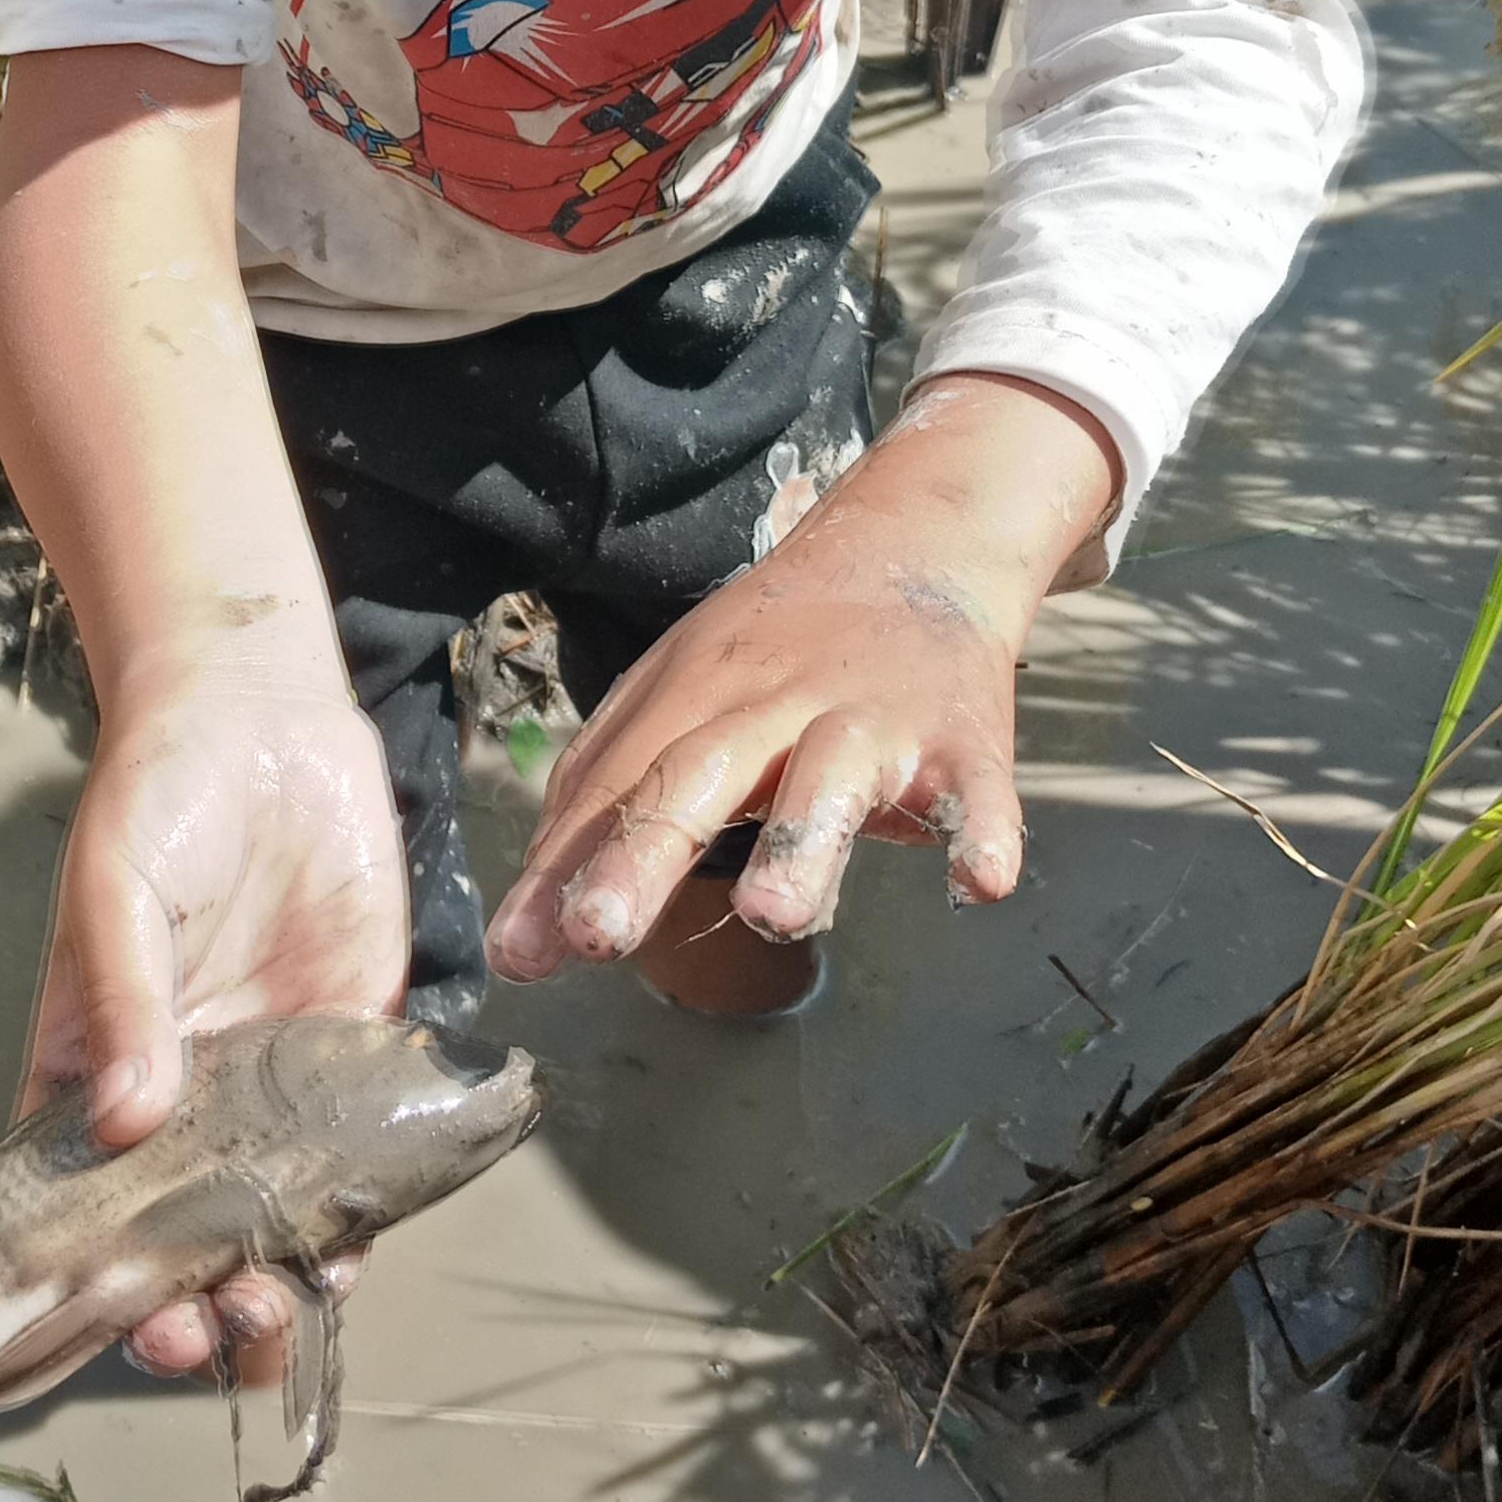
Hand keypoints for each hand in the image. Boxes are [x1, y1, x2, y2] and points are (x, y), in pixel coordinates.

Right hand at [21, 662, 411, 1380]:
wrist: (260, 717)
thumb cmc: (156, 796)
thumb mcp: (115, 890)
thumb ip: (123, 998)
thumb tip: (126, 1115)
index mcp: (98, 1070)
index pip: (83, 1202)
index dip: (90, 1277)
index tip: (116, 1322)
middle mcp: (183, 1097)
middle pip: (179, 1232)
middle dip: (190, 1300)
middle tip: (208, 1326)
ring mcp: (272, 1082)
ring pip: (273, 1214)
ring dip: (274, 1275)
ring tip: (281, 1305)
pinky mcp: (355, 1046)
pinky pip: (360, 1153)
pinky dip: (361, 1212)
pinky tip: (360, 1248)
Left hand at [485, 374, 1118, 976]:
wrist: (916, 548)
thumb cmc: (777, 650)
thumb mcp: (677, 695)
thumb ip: (601, 797)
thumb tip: (530, 924)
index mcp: (693, 698)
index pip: (617, 786)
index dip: (566, 867)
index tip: (520, 953)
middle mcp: (774, 705)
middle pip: (700, 775)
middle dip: (645, 852)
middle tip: (597, 935)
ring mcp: (872, 720)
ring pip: (830, 780)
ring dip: (801, 844)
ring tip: (772, 916)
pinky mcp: (963, 738)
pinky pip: (976, 791)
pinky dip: (981, 831)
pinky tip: (978, 884)